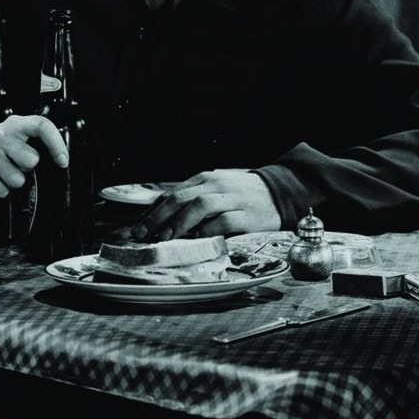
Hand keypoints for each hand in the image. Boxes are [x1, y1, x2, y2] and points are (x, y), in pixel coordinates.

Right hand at [0, 115, 68, 198]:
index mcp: (15, 125)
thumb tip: (59, 161)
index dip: (56, 144)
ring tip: (4, 172)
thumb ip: (36, 142)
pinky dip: (1, 190)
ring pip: (16, 179)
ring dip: (14, 181)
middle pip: (31, 159)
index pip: (41, 126)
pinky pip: (1, 191)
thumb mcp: (16, 135)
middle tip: (18, 165)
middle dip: (28, 168)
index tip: (62, 161)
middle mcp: (0, 137)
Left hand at [134, 170, 279, 239]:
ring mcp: (233, 199)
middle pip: (181, 198)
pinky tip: (198, 239)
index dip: (153, 211)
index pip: (173, 193)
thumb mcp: (216, 190)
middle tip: (145, 234)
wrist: (280, 193)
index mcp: (206, 179)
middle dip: (159, 217)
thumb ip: (193, 199)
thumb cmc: (241, 196)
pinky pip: (224, 221)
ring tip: (167, 237)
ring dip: (180, 222)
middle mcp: (217, 185)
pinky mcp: (248, 215)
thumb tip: (161, 219)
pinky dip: (209, 230)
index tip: (139, 227)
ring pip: (200, 205)